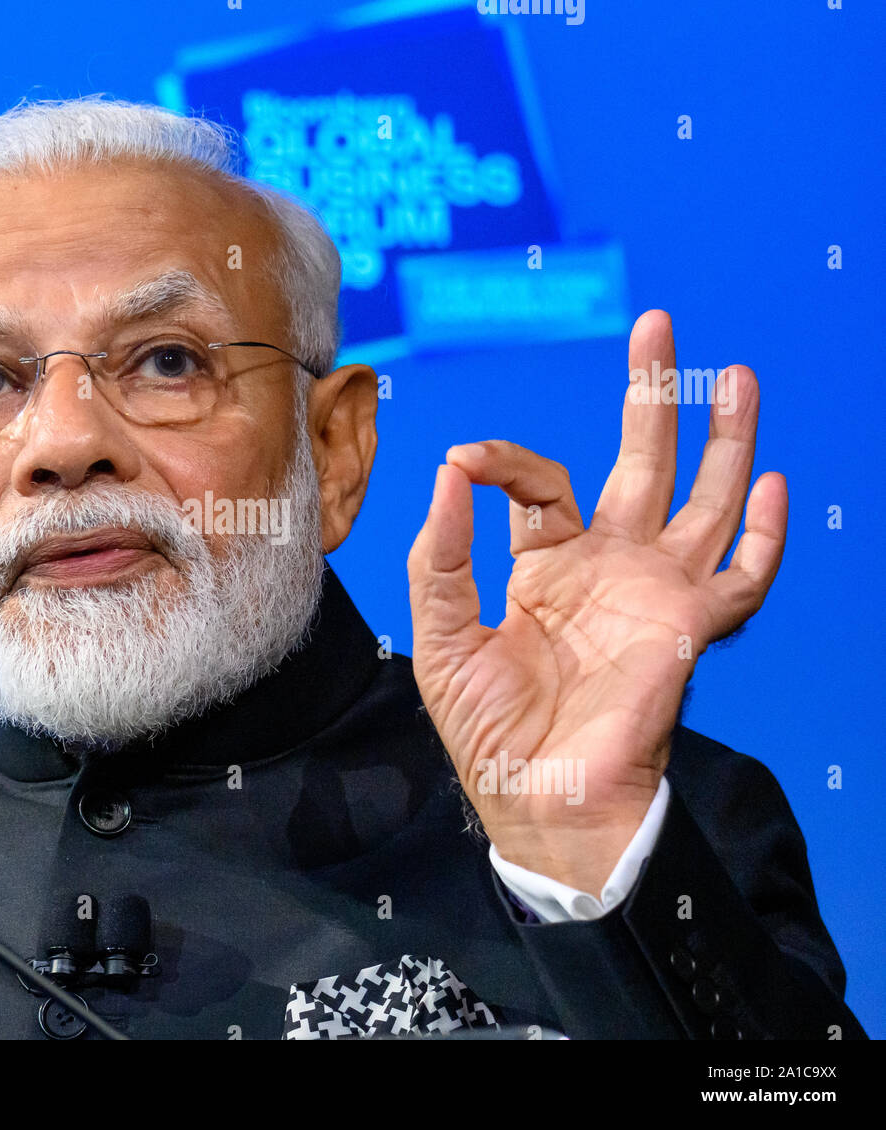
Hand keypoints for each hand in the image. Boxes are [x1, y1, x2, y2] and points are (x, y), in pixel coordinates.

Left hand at [407, 310, 787, 894]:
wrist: (535, 794)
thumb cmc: (486, 726)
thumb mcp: (443, 632)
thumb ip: (441, 556)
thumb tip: (448, 473)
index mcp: (544, 564)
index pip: (539, 484)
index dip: (506, 461)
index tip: (467, 458)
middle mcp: (606, 565)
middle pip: (641, 463)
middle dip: (651, 397)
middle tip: (657, 326)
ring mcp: (654, 590)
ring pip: (704, 498)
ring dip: (723, 439)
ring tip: (737, 376)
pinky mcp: (690, 626)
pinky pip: (743, 578)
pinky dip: (764, 537)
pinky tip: (773, 484)